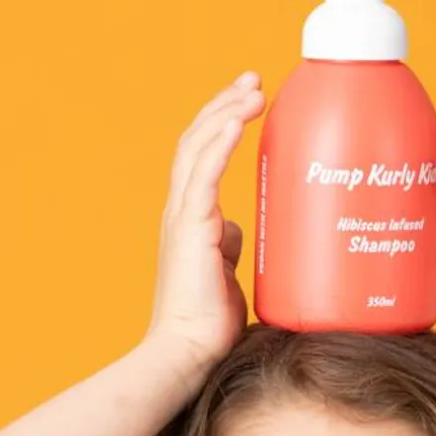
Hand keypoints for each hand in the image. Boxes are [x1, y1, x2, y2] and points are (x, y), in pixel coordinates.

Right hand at [145, 71, 265, 381]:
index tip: (248, 102)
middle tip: (255, 80)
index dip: (221, 125)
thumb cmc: (208, 329)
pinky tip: (239, 116)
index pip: (201, 159)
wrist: (187, 355)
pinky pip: (204, 172)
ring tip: (255, 87)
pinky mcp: (189, 228)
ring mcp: (182, 218)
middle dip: (225, 105)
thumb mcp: (228, 277)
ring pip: (199, 147)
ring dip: (227, 111)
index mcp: (188, 222)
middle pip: (197, 142)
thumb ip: (233, 249)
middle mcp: (180, 213)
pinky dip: (220, 140)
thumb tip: (244, 229)